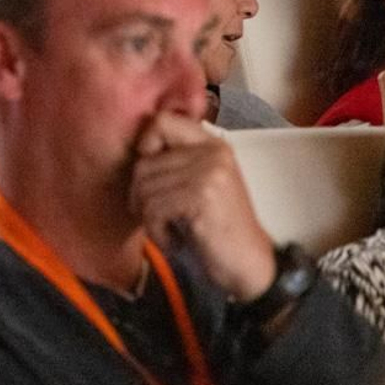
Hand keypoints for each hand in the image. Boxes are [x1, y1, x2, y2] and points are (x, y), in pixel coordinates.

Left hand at [128, 112, 276, 300]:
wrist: (249, 264)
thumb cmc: (216, 228)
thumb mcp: (200, 186)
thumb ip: (176, 162)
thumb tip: (136, 151)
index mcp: (212, 144)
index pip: (161, 120)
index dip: (144, 144)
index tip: (150, 176)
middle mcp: (213, 152)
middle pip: (144, 163)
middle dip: (141, 197)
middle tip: (158, 218)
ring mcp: (209, 172)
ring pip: (145, 188)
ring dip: (149, 219)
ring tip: (169, 231)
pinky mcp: (202, 197)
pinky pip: (154, 209)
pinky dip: (156, 232)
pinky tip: (174, 241)